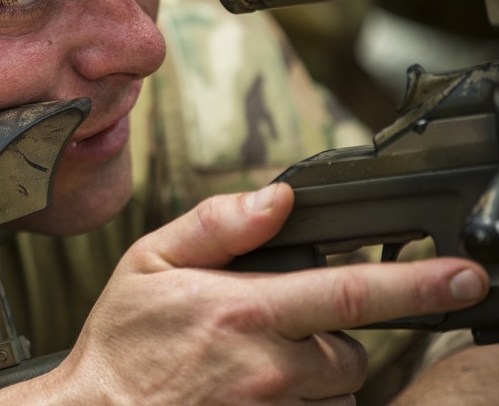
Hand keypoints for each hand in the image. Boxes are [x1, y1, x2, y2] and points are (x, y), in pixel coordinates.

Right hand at [0, 184, 488, 404]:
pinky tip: (250, 395)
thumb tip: (276, 198)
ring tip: (251, 368)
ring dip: (312, 379)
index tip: (464, 277)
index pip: (353, 293)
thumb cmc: (121, 345)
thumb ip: (218, 224)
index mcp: (245, 311)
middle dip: (331, 338)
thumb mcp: (149, 261)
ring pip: (335, 393)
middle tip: (273, 330)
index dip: (420, 284)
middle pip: (351, 351)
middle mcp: (269, 370)